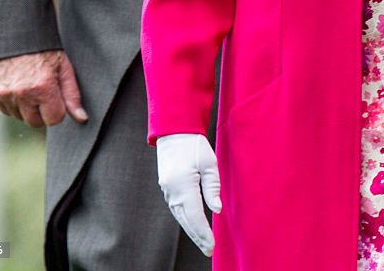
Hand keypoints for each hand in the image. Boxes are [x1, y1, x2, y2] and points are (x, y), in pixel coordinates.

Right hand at [0, 50, 87, 126]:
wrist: (18, 34)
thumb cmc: (44, 50)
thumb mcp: (64, 68)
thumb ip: (72, 95)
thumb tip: (81, 118)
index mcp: (43, 87)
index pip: (54, 119)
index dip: (57, 109)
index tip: (56, 96)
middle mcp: (22, 93)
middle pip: (36, 122)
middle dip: (42, 111)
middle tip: (44, 92)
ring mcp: (6, 94)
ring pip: (20, 118)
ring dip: (27, 108)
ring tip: (31, 86)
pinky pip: (6, 111)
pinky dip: (14, 104)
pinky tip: (19, 86)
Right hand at [157, 134, 220, 256]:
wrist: (174, 131)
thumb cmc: (194, 144)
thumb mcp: (209, 162)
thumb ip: (212, 187)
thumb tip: (216, 210)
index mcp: (183, 186)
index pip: (195, 217)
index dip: (204, 233)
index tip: (212, 246)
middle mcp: (173, 192)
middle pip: (186, 221)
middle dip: (198, 237)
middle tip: (209, 251)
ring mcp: (167, 190)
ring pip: (180, 217)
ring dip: (191, 230)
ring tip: (202, 242)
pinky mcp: (167, 187)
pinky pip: (176, 209)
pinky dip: (185, 220)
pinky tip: (192, 225)